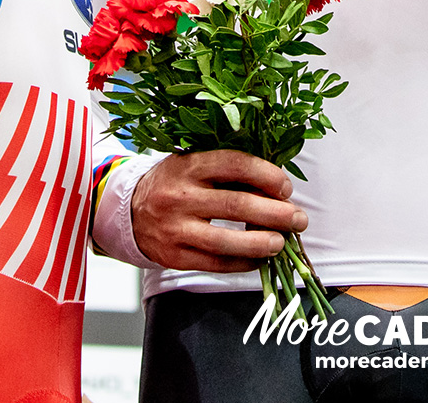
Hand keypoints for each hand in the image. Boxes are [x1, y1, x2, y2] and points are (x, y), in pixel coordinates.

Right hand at [131, 150, 306, 272]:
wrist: (128, 211)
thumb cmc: (174, 183)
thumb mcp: (195, 164)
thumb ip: (229, 173)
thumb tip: (276, 190)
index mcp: (189, 165)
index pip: (235, 165)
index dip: (267, 175)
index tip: (286, 188)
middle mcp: (180, 196)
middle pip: (236, 205)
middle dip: (275, 213)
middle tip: (298, 219)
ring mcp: (175, 229)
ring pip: (225, 240)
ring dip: (260, 243)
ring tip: (282, 243)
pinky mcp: (174, 256)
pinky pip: (215, 263)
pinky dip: (242, 263)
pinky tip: (259, 259)